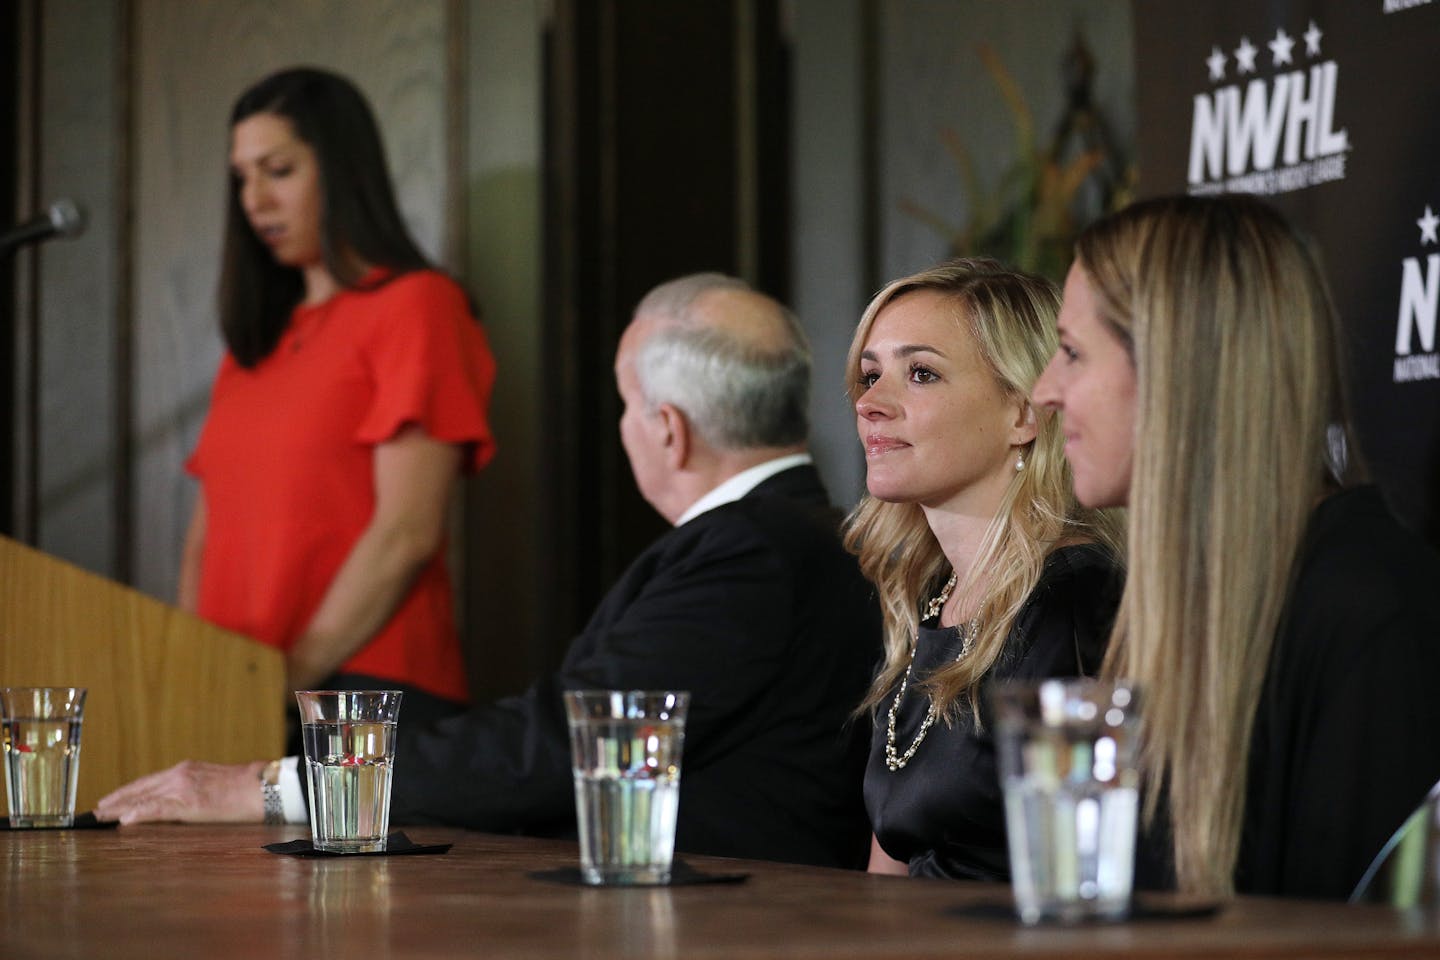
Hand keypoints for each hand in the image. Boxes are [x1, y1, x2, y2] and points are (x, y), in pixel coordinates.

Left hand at [94, 760, 266, 824]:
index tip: (110, 801)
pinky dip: (139, 814)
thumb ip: (191, 789)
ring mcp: (183, 787)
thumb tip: (177, 804)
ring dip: (120, 808)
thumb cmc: (244, 788)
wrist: (263, 786)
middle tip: (96, 811)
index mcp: (186, 769)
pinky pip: (158, 809)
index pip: (148, 782)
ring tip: (101, 817)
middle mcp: (180, 774)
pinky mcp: (189, 802)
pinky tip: (124, 821)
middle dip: (116, 800)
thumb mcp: (212, 782)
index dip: (127, 792)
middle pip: (140, 788)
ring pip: (143, 798)